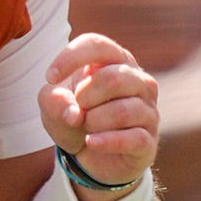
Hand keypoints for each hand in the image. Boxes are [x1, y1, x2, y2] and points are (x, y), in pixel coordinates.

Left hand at [38, 33, 158, 198]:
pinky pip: (133, 138)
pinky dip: (106, 142)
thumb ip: (53, 101)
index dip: (72, 58)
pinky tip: (91, 143)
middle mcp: (139, 81)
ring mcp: (148, 111)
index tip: (50, 78)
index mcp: (116, 61)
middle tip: (78, 109)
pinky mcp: (149, 140)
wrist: (90, 156)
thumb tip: (73, 113)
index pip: (98, 45)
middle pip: (113, 78)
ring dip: (94, 122)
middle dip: (85, 97)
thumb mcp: (53, 107)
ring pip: (123, 111)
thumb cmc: (75, 118)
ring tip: (86, 127)